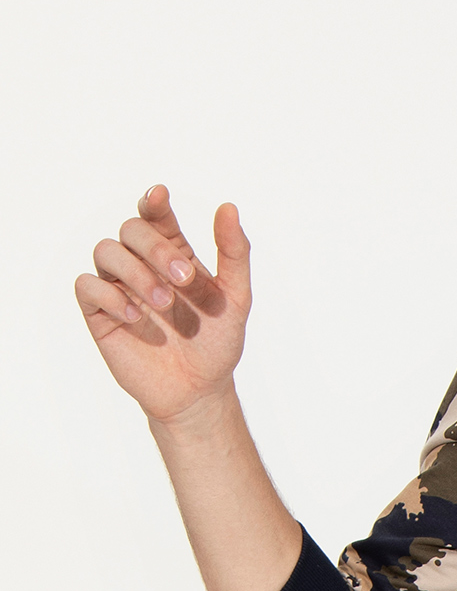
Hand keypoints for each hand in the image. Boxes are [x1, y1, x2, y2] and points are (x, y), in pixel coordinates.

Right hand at [75, 185, 250, 429]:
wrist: (199, 392)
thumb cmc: (216, 344)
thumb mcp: (236, 299)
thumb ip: (234, 254)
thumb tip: (228, 206)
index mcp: (171, 252)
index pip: (154, 214)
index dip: (153, 201)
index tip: (160, 197)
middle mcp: (140, 263)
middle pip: (130, 228)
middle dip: (155, 247)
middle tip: (184, 279)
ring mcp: (117, 286)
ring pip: (105, 250)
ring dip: (135, 271)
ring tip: (164, 304)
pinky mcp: (100, 313)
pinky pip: (87, 286)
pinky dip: (109, 295)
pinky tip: (136, 317)